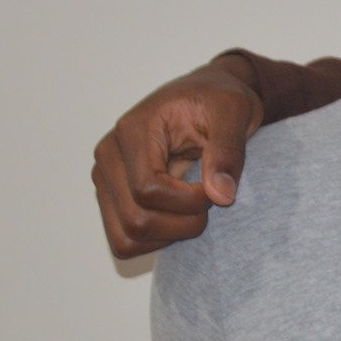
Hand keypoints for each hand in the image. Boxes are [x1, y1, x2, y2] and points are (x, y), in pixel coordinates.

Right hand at [92, 54, 263, 257]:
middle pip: (136, 220)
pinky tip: (181, 217)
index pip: (148, 190)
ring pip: (127, 238)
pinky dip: (157, 241)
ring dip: (170, 236)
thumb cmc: (218, 100)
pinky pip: (125, 242)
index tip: (221, 188)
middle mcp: (109, 157)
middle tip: (213, 199)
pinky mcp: (113, 198)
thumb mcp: (234, 111)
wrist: (208, 98)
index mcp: (132, 131)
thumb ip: (228, 150)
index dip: (190, 201)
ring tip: (196, 208)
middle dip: (185, 223)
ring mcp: (106, 180)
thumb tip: (221, 196)